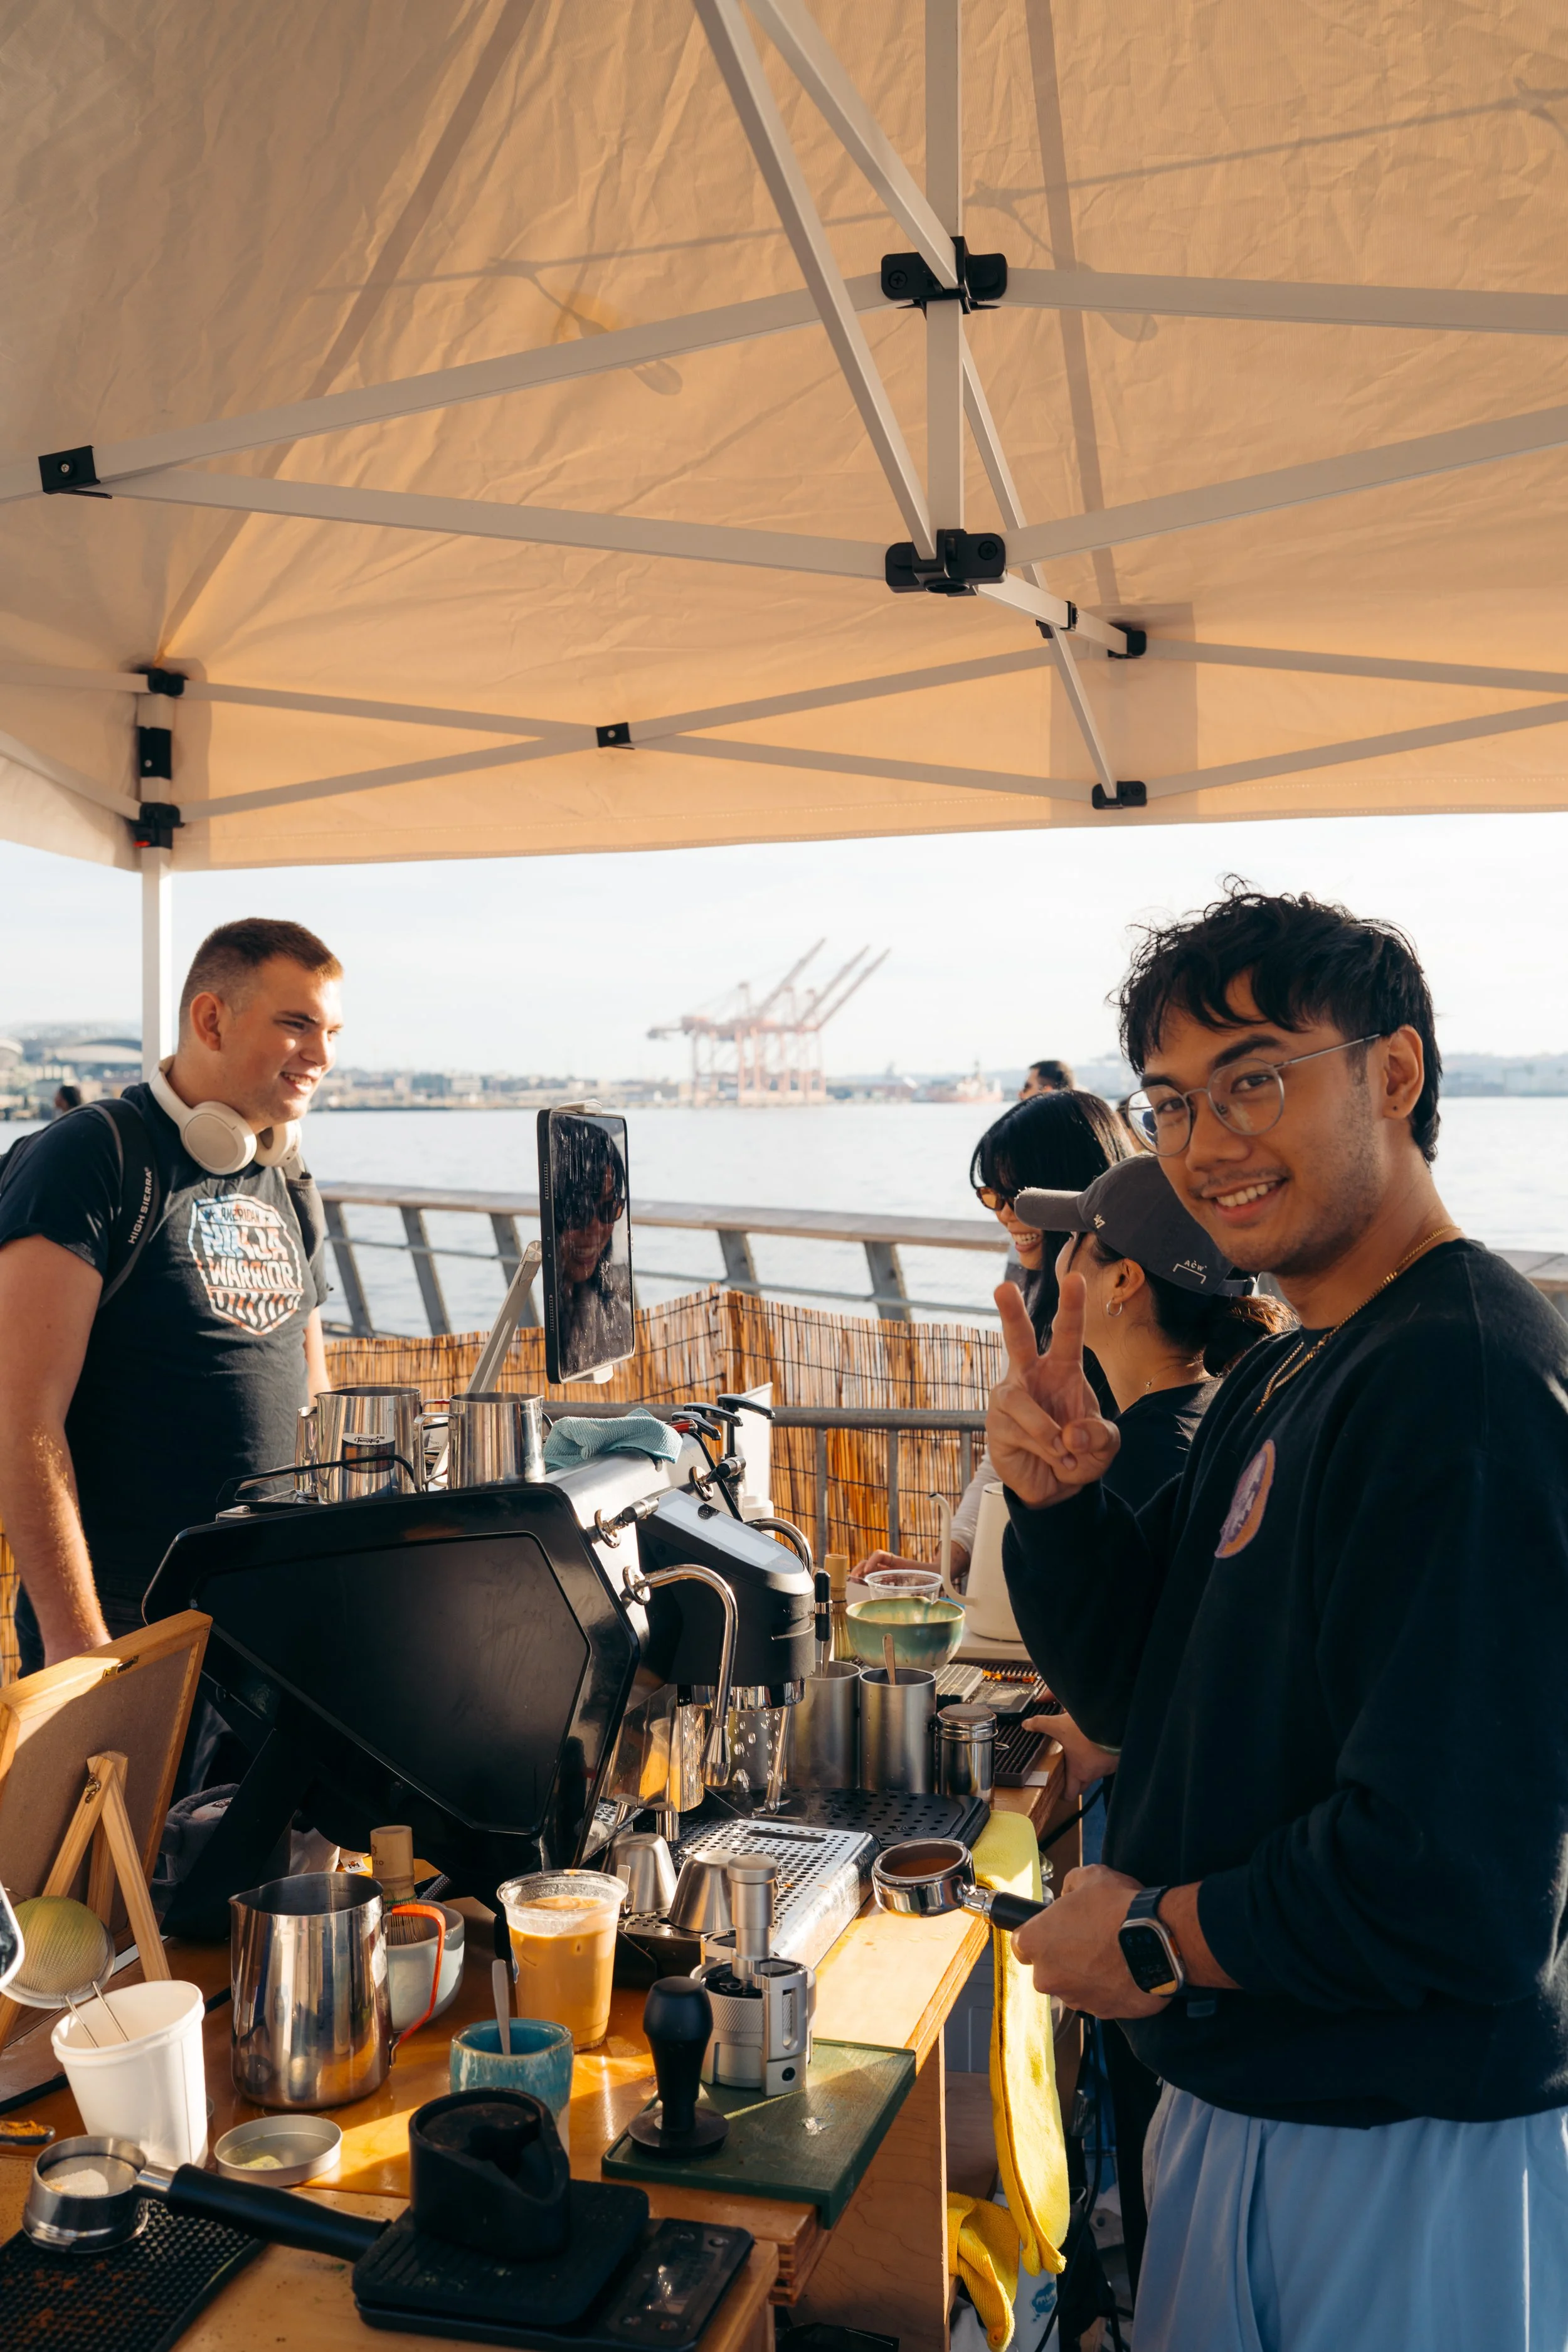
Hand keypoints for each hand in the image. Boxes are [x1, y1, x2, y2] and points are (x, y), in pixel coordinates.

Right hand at [854, 1550, 937, 1580]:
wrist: (935, 1575)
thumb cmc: (931, 1575)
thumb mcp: (928, 1575)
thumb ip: (929, 1579)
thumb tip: (935, 1585)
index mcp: (898, 1562)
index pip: (880, 1555)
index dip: (872, 1560)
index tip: (868, 1571)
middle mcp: (890, 1566)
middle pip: (869, 1562)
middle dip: (859, 1568)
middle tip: (853, 1578)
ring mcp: (887, 1574)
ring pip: (869, 1571)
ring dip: (859, 1576)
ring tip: (852, 1584)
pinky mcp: (887, 1582)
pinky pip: (873, 1581)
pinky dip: (865, 1584)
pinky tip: (860, 1591)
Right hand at [986, 1276, 1118, 1507]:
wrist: (1057, 1487)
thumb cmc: (1080, 1453)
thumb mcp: (1105, 1445)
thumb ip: (1099, 1435)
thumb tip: (1070, 1433)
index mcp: (1062, 1370)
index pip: (1066, 1334)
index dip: (1071, 1307)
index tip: (1073, 1278)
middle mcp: (1030, 1377)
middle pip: (1017, 1339)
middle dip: (1010, 1313)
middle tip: (1003, 1287)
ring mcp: (1009, 1400)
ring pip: (1019, 1401)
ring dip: (1047, 1430)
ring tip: (1066, 1452)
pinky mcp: (996, 1425)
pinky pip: (1017, 1431)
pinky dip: (1043, 1449)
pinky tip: (1056, 1460)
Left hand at [1011, 1864, 1165, 2017]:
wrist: (1157, 1941)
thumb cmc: (1116, 1906)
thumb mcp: (1089, 1876)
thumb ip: (1070, 1886)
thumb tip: (1068, 1894)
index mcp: (1035, 1943)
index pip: (1021, 1943)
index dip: (1040, 1933)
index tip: (1057, 1928)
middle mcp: (1048, 1977)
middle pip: (1048, 1969)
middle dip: (1064, 1957)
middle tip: (1090, 1939)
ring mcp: (1076, 1999)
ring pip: (1074, 1986)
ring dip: (1086, 1974)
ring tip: (1112, 1954)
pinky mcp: (1103, 2014)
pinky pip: (1100, 1999)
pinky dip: (1109, 1988)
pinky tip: (1126, 1970)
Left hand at [1025, 1703, 1119, 1804]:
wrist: (1115, 1724)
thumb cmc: (1088, 1730)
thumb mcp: (1059, 1725)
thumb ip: (1041, 1724)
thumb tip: (1026, 1724)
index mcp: (1078, 1771)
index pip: (1070, 1793)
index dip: (1063, 1795)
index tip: (1058, 1792)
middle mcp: (1093, 1774)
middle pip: (1083, 1786)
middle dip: (1075, 1782)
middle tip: (1067, 1773)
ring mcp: (1107, 1768)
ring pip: (1096, 1774)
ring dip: (1090, 1768)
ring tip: (1082, 1755)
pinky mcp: (1118, 1758)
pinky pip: (1108, 1764)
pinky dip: (1102, 1759)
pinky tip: (1098, 1747)